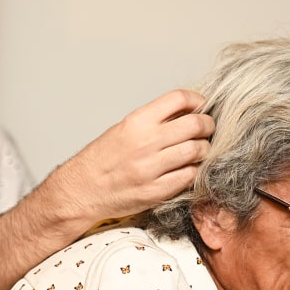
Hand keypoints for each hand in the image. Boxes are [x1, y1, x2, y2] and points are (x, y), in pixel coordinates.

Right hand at [49, 89, 214, 224]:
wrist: (81, 190)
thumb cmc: (103, 158)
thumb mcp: (125, 128)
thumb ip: (156, 120)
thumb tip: (189, 112)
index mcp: (137, 121)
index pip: (179, 99)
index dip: (198, 100)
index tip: (201, 106)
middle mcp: (146, 142)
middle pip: (196, 125)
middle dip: (208, 125)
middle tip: (207, 129)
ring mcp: (152, 168)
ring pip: (198, 151)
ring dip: (203, 149)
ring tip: (197, 150)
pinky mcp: (156, 191)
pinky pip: (190, 176)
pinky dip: (194, 171)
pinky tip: (187, 168)